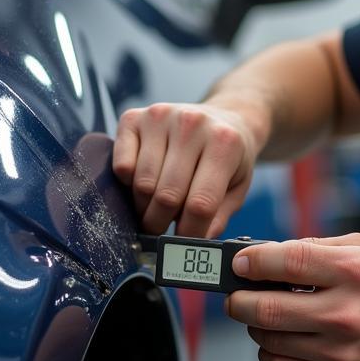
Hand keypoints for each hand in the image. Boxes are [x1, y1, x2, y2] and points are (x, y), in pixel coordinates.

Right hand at [113, 103, 258, 236]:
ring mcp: (161, 116)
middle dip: (161, 223)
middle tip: (162, 230)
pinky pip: (122, 166)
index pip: (200, 203)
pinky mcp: (134, 117)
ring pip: (142, 184)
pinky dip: (128, 184)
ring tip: (154, 208)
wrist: (224, 117)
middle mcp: (192, 124)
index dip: (189, 232)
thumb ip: (218, 217)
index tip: (183, 243)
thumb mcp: (237, 187)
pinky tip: (142, 183)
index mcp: (225, 143)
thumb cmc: (228, 158)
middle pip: (167, 196)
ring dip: (144, 207)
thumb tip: (193, 244)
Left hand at [226, 234, 359, 360]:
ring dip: (255, 326)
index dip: (251, 262)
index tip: (239, 264)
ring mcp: (342, 352)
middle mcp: (347, 313)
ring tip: (264, 315)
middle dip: (239, 301)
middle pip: (267, 310)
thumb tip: (261, 255)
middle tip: (237, 296)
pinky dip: (269, 352)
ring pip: (269, 341)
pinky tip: (279, 338)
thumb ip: (311, 248)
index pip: (285, 262)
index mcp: (352, 271)